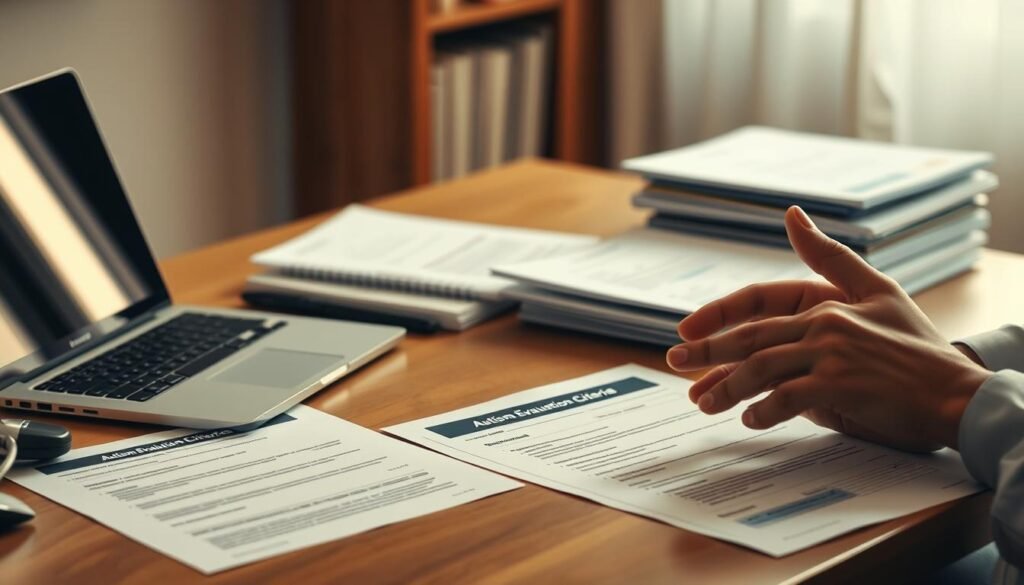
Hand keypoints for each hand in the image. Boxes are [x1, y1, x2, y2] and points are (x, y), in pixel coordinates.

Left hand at [666, 206, 991, 451]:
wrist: (956, 391)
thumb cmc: (915, 345)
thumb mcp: (876, 289)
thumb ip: (830, 257)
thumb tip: (792, 212)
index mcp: (825, 302)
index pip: (757, 302)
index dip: (716, 315)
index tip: (685, 331)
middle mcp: (823, 324)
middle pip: (749, 337)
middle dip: (706, 353)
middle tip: (675, 364)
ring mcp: (831, 355)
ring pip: (761, 367)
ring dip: (727, 388)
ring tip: (704, 404)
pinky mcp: (841, 386)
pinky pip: (788, 398)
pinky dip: (765, 410)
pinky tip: (751, 420)